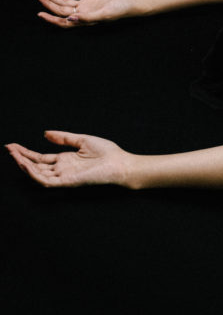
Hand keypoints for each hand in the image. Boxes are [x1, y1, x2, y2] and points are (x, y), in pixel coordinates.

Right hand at [5, 131, 131, 187]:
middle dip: (21, 158)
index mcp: (65, 160)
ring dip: (25, 165)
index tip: (13, 146)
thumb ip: (63, 138)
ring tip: (14, 155)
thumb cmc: (106, 152)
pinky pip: (47, 180)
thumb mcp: (82, 140)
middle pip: (36, 165)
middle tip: (8, 149)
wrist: (119, 162)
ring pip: (38, 174)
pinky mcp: (68, 182)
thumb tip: (45, 133)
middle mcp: (62, 169)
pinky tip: (27, 165)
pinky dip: (35, 174)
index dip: (26, 152)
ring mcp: (64, 176)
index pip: (41, 158)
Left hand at [36, 0, 140, 27]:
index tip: (40, 14)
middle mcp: (84, 13)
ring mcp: (86, 4)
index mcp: (86, 21)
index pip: (64, 22)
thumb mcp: (105, 14)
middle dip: (49, 4)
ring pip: (65, 1)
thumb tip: (70, 19)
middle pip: (61, 10)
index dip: (51, 19)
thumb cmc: (123, 10)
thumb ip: (88, 17)